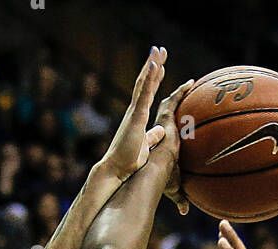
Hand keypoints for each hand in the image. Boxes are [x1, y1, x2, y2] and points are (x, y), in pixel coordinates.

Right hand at [100, 46, 167, 183]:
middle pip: (145, 82)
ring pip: (143, 83)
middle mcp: (134, 110)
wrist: (116, 169)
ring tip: (158, 50)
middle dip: (153, 65)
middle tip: (160, 50)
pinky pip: (144, 94)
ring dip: (151, 65)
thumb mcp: (145, 145)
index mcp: (137, 116)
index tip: (160, 66)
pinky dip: (149, 78)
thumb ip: (152, 136)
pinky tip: (154, 65)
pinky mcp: (135, 116)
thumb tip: (161, 130)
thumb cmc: (128, 161)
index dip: (154, 78)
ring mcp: (134, 112)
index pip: (147, 93)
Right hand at [157, 78, 194, 214]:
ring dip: (180, 92)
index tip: (179, 119)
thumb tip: (185, 211)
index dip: (173, 123)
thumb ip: (180, 197)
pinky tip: (192, 83)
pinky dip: (183, 91)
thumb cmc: (160, 181)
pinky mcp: (163, 118)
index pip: (167, 130)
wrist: (152, 171)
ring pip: (171, 102)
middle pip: (168, 112)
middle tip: (186, 92)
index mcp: (162, 144)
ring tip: (191, 83)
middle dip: (175, 102)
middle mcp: (159, 131)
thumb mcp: (174, 188)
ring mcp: (161, 123)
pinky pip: (175, 100)